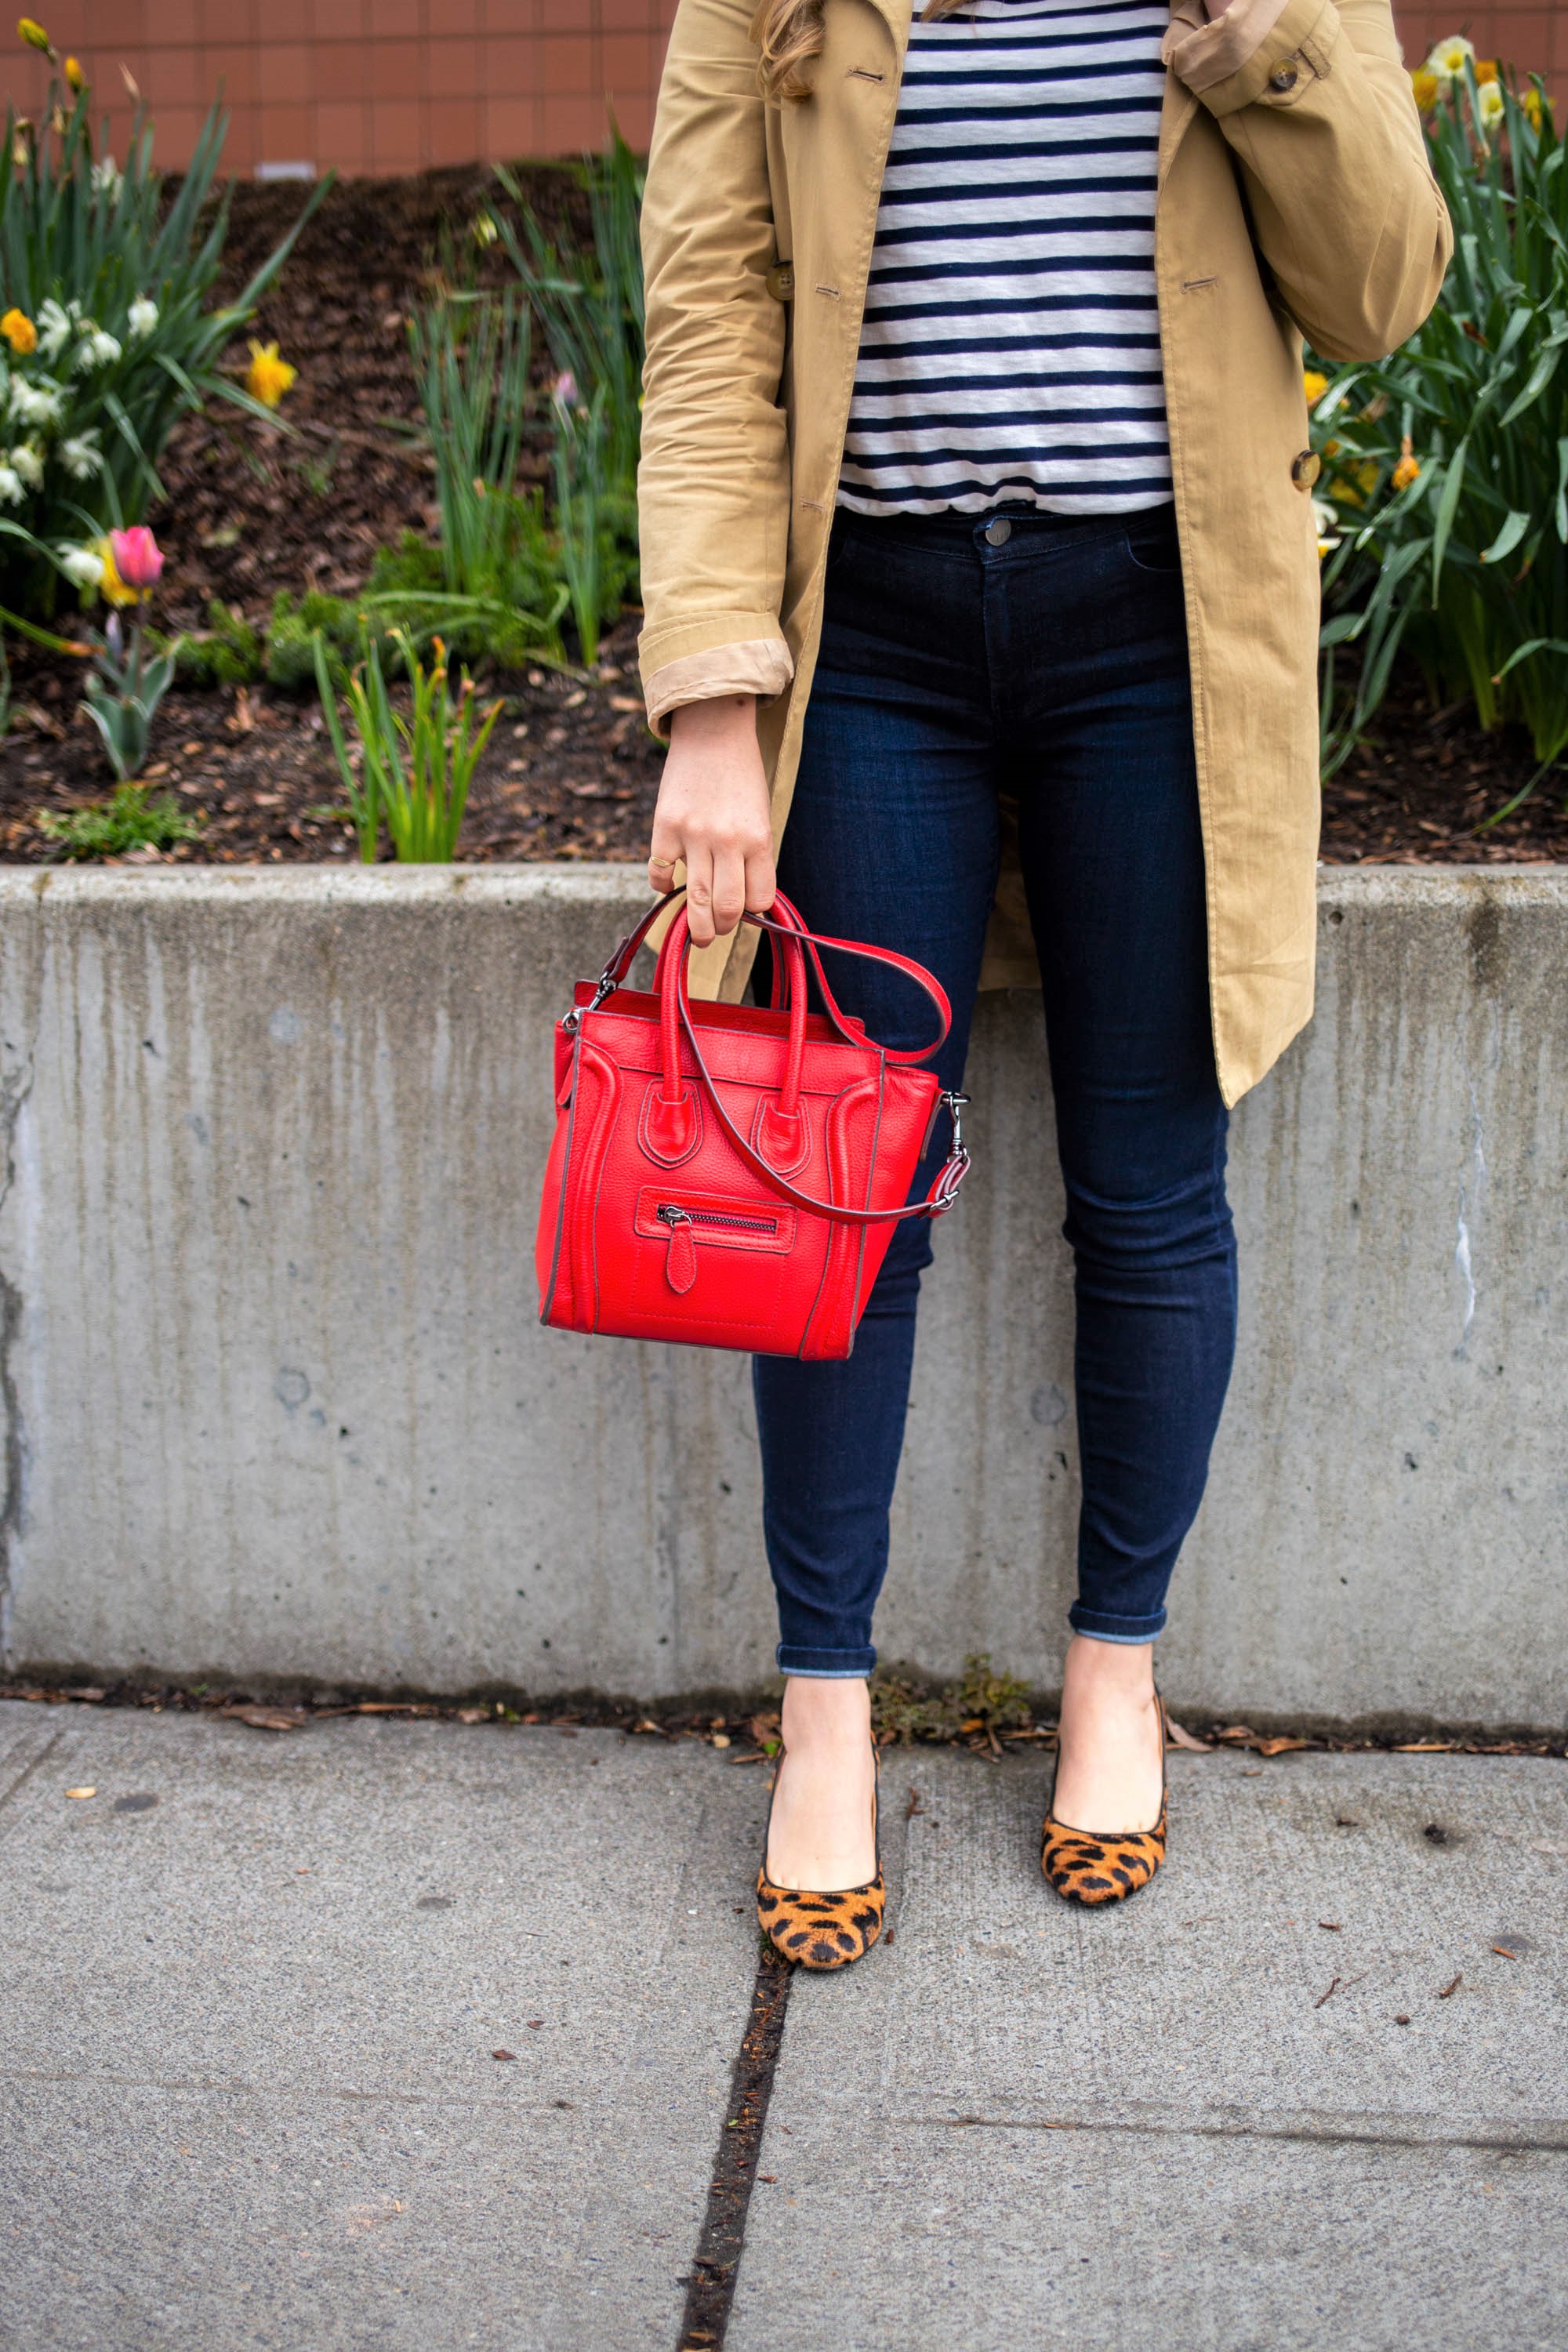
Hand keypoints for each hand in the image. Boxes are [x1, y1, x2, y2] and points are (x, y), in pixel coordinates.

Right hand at [647, 694, 774, 949]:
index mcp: (758, 839)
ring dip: (695, 925)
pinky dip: (663, 888)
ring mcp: (693, 835)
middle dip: (721, 929)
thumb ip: (752, 856)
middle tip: (715, 932)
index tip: (744, 910)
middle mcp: (727, 840)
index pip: (759, 899)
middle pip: (726, 908)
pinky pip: (659, 875)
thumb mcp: (759, 816)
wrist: (713, 731)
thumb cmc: (741, 777)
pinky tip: (668, 885)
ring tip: (696, 932)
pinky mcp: (664, 827)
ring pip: (694, 901)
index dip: (752, 912)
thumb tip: (741, 902)